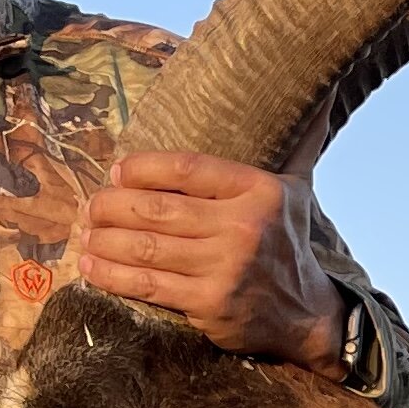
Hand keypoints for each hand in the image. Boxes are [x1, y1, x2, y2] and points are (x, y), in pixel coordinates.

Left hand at [80, 150, 353, 372]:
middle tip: (91, 206)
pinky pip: (147, 285)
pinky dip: (112, 275)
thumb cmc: (286, 243)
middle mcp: (244, 227)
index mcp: (259, 190)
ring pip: (145, 248)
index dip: (142, 168)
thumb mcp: (296, 189)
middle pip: (156, 210)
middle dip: (111, 206)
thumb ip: (299, 142)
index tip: (118, 171)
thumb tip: (323, 91)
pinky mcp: (210, 304)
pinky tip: (91, 265)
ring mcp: (226, 269)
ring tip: (85, 233)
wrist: (306, 315)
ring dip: (104, 240)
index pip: (186, 169)